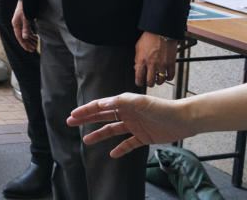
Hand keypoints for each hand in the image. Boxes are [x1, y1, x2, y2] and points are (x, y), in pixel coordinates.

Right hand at [12, 0, 37, 51]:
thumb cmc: (25, 8)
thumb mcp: (25, 18)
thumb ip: (25, 28)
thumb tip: (25, 37)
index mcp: (15, 24)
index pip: (19, 37)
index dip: (24, 44)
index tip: (29, 49)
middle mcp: (17, 24)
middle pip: (22, 36)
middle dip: (28, 43)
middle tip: (33, 49)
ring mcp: (20, 23)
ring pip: (25, 33)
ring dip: (30, 39)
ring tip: (35, 44)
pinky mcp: (24, 21)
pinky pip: (27, 30)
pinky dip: (31, 34)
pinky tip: (35, 37)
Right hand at [67, 93, 193, 157]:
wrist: (184, 120)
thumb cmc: (163, 108)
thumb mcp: (140, 102)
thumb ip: (121, 101)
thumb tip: (102, 103)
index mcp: (124, 103)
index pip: (100, 106)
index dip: (86, 110)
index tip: (73, 114)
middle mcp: (127, 113)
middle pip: (102, 117)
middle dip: (86, 120)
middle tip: (71, 122)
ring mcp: (134, 126)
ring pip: (112, 131)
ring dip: (99, 135)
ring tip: (86, 141)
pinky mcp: (143, 137)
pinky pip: (128, 144)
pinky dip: (120, 149)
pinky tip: (112, 154)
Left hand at [134, 31, 176, 86]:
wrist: (161, 31)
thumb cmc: (149, 38)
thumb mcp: (138, 48)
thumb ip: (137, 59)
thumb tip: (137, 68)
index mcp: (141, 60)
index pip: (139, 77)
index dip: (139, 82)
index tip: (140, 83)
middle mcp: (151, 64)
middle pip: (150, 82)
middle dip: (150, 84)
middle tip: (150, 82)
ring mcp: (162, 64)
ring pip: (161, 81)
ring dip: (159, 81)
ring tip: (158, 79)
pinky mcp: (171, 63)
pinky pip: (171, 76)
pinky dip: (169, 78)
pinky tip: (166, 76)